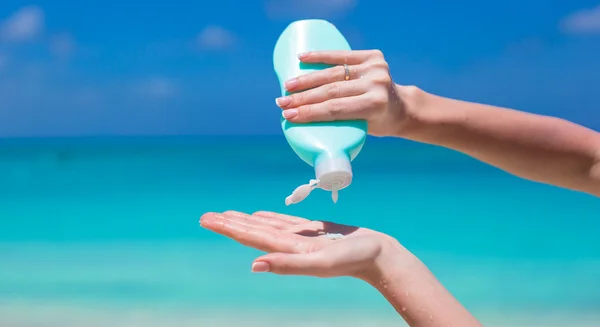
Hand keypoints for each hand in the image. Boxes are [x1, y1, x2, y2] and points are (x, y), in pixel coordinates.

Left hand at [200, 210, 406, 278]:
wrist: (380, 256)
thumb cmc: (355, 259)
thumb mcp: (321, 263)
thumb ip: (289, 264)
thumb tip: (254, 264)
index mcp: (287, 250)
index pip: (250, 237)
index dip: (228, 228)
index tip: (207, 220)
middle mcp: (289, 245)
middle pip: (252, 231)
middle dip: (229, 223)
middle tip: (206, 216)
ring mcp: (301, 238)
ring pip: (266, 226)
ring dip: (246, 220)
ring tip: (227, 214)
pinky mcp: (314, 231)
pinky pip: (285, 222)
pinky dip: (270, 218)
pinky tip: (260, 215)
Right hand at [276, 50, 418, 136]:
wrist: (402, 108)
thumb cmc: (377, 125)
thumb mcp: (362, 129)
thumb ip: (338, 123)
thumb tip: (300, 120)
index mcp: (375, 105)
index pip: (336, 109)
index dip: (310, 113)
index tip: (288, 116)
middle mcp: (376, 84)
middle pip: (331, 90)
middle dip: (302, 98)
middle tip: (281, 103)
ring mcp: (375, 68)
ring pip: (333, 73)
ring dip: (306, 79)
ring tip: (287, 86)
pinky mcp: (373, 56)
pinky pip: (342, 55)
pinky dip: (320, 56)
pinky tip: (302, 58)